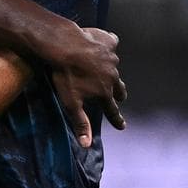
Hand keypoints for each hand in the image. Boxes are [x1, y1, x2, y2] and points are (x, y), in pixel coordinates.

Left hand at [47, 27, 126, 147]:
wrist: (65, 45)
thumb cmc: (65, 75)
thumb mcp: (70, 102)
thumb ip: (80, 123)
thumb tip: (86, 145)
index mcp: (104, 93)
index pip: (112, 110)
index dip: (117, 119)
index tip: (122, 126)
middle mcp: (112, 77)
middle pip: (119, 89)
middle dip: (119, 94)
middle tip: (119, 97)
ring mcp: (112, 59)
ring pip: (115, 67)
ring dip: (111, 70)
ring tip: (107, 70)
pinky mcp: (108, 42)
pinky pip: (112, 42)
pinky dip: (109, 44)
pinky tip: (104, 42)